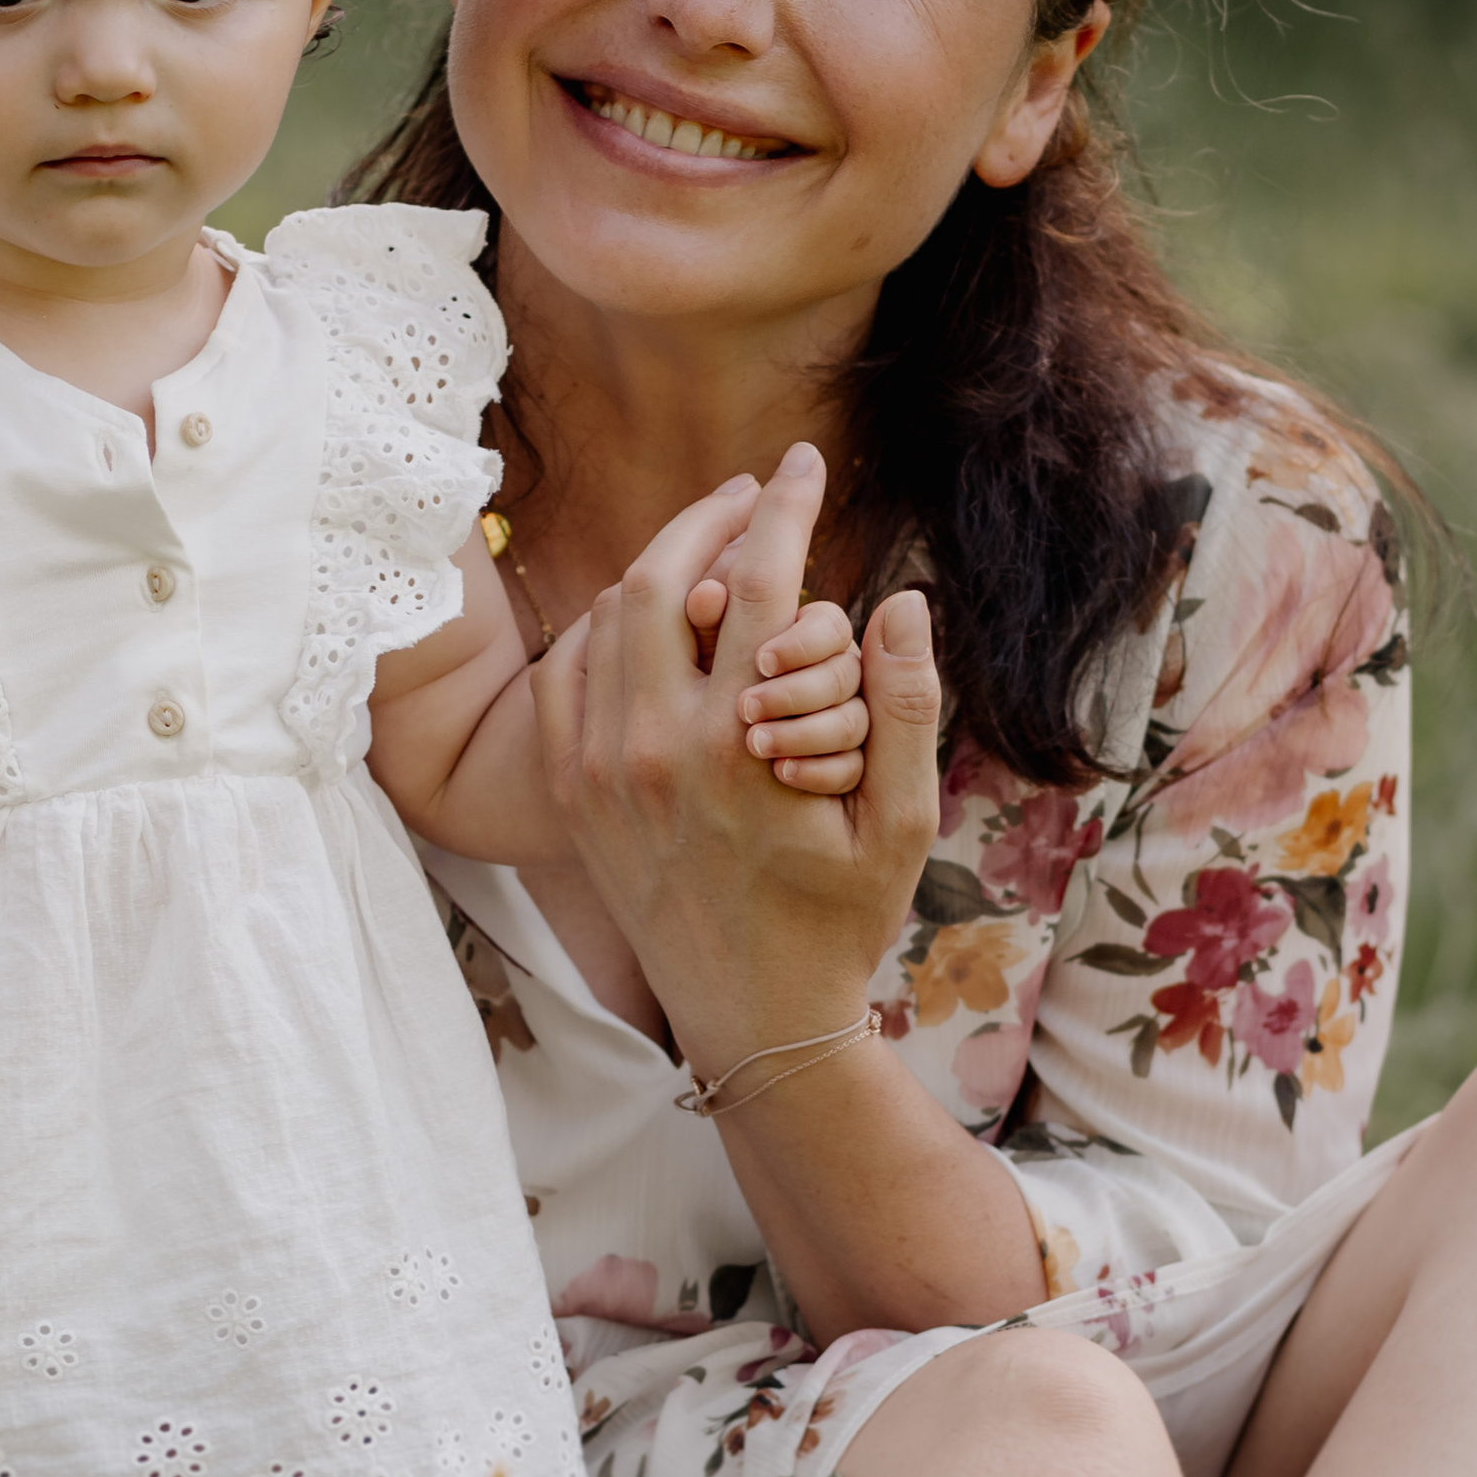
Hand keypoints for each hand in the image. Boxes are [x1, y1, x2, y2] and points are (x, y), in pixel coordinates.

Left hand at [540, 442, 939, 1065]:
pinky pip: (566, 674)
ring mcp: (601, 770)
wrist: (751, 1015)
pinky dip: (604, 628)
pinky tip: (647, 617)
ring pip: (609, 618)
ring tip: (710, 546)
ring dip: (658, 565)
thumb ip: (909, 707)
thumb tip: (903, 599)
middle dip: (711, 515)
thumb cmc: (840, 921)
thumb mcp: (903, 824)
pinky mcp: (572, 793)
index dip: (786, 507)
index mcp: (740, 746)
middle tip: (751, 490)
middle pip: (664, 577)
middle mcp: (655, 748)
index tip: (804, 461)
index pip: (761, 583)